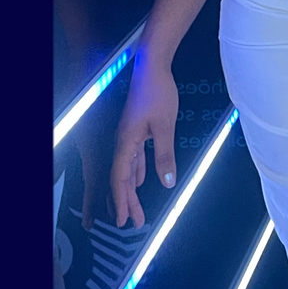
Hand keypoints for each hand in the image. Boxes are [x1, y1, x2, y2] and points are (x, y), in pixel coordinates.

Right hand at [109, 53, 178, 229]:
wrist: (152, 66)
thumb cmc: (157, 91)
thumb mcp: (165, 127)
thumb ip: (164, 156)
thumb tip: (167, 182)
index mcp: (125, 142)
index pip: (120, 179)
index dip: (121, 201)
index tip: (123, 220)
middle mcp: (123, 141)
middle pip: (121, 178)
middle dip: (126, 201)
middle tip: (132, 222)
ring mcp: (129, 135)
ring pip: (127, 169)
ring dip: (131, 189)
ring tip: (135, 207)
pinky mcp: (137, 129)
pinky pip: (134, 157)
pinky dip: (137, 171)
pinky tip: (141, 179)